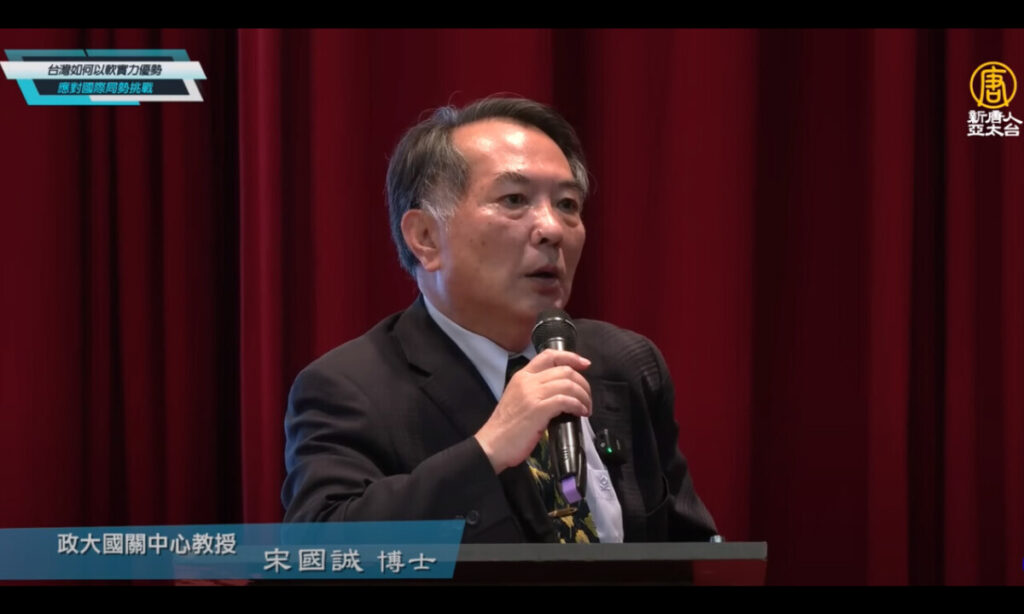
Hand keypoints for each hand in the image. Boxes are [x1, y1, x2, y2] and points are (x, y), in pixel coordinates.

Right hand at [474, 349, 591, 473]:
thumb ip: (535, 391)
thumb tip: (560, 393)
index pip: (549, 355)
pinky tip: (580, 413)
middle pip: (565, 370)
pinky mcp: (538, 409)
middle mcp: (528, 381)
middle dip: (583, 383)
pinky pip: (566, 400)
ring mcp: (533, 394)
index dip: (571, 357)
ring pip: (568, 383)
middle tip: (587, 398)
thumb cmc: (506, 427)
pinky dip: (578, 405)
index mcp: (522, 376)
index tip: (584, 364)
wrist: (492, 444)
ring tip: (586, 408)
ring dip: (583, 396)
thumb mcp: (518, 399)